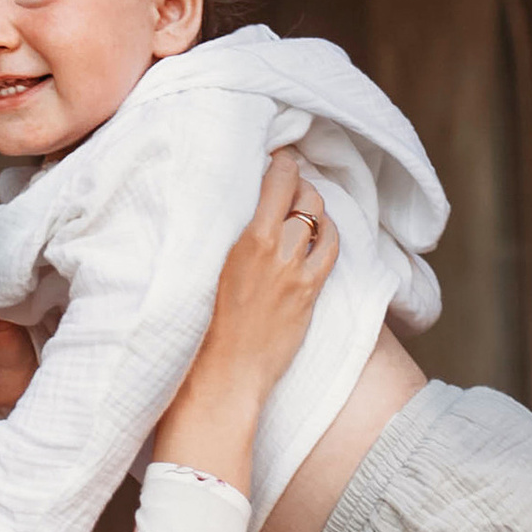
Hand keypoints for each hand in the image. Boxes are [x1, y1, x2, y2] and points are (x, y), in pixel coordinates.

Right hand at [150, 152, 335, 490]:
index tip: (277, 155)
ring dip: (314, 205)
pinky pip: (332, 248)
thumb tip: (232, 212)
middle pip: (303, 194)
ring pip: (320, 218)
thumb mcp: (203, 269)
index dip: (282, 162)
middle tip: (287, 180)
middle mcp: (277, 250)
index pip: (277, 181)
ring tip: (303, 204)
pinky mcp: (310, 293)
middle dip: (298, 181)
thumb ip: (224, 238)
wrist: (222, 376)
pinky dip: (329, 233)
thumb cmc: (199, 328)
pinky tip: (320, 233)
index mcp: (247, 239)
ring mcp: (298, 272)